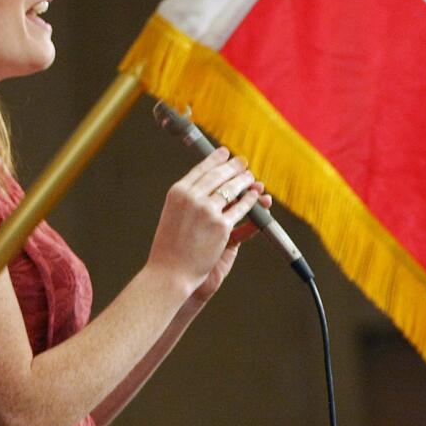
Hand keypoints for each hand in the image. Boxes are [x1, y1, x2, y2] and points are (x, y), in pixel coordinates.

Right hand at [147, 148, 263, 296]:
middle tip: (242, 162)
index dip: (215, 159)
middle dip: (233, 167)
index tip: (224, 153)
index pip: (200, 169)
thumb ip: (190, 201)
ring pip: (232, 189)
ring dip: (244, 181)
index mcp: (177, 193)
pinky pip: (241, 210)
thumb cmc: (170, 247)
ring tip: (250, 177)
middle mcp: (192, 198)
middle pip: (218, 176)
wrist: (170, 272)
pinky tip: (256, 197)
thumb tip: (212, 188)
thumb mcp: (174, 216)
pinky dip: (251, 201)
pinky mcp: (222, 227)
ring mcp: (208, 211)